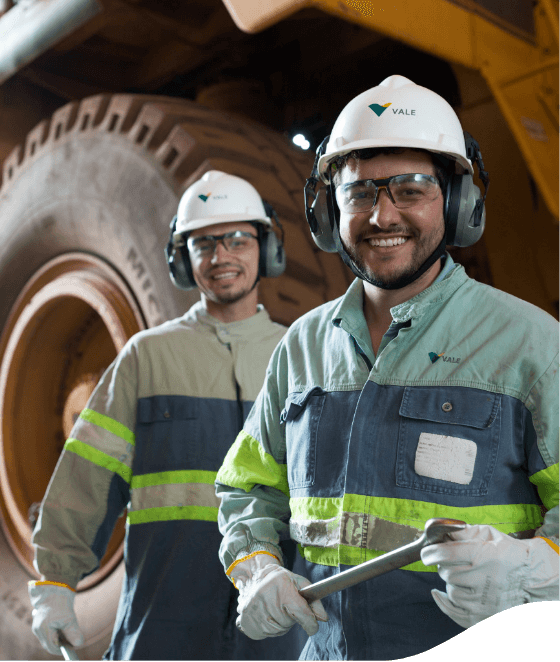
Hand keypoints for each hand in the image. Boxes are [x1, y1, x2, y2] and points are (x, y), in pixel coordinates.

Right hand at [28, 582, 83, 654]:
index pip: (52, 648)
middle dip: (62, 642)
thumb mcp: (69, 619)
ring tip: (69, 626)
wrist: (55, 586)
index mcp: (42, 630)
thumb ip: (73, 634)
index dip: (63, 649)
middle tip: (74, 637)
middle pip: (50, 643)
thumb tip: (78, 644)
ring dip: (61, 635)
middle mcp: (37, 629)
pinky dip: (58, 629)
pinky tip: (64, 622)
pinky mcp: (41, 620)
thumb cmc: (61, 602)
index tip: (74, 647)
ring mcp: (38, 624)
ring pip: (50, 636)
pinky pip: (49, 630)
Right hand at [232, 554, 327, 639]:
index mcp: (281, 585)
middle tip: (286, 605)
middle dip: (292, 617)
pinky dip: (270, 627)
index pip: (301, 612)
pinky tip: (267, 613)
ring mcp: (255, 609)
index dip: (311, 623)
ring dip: (281, 623)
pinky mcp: (247, 621)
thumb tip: (323, 618)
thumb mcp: (298, 582)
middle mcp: (266, 597)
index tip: (313, 627)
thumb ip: (313, 599)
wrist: (253, 578)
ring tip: (275, 608)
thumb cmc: (280, 580)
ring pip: (279, 629)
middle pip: (289, 622)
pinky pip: (267, 633)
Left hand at [420, 524, 559, 627]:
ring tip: (460, 575)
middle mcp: (485, 580)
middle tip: (450, 561)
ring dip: (450, 582)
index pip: (447, 554)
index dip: (432, 553)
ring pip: (451, 591)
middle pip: (447, 573)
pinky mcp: (484, 615)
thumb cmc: (508, 552)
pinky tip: (438, 594)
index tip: (427, 553)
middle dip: (444, 566)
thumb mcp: (488, 534)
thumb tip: (441, 532)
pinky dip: (443, 603)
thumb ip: (463, 532)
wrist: (531, 578)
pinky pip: (454, 612)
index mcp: (485, 556)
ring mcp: (485, 601)